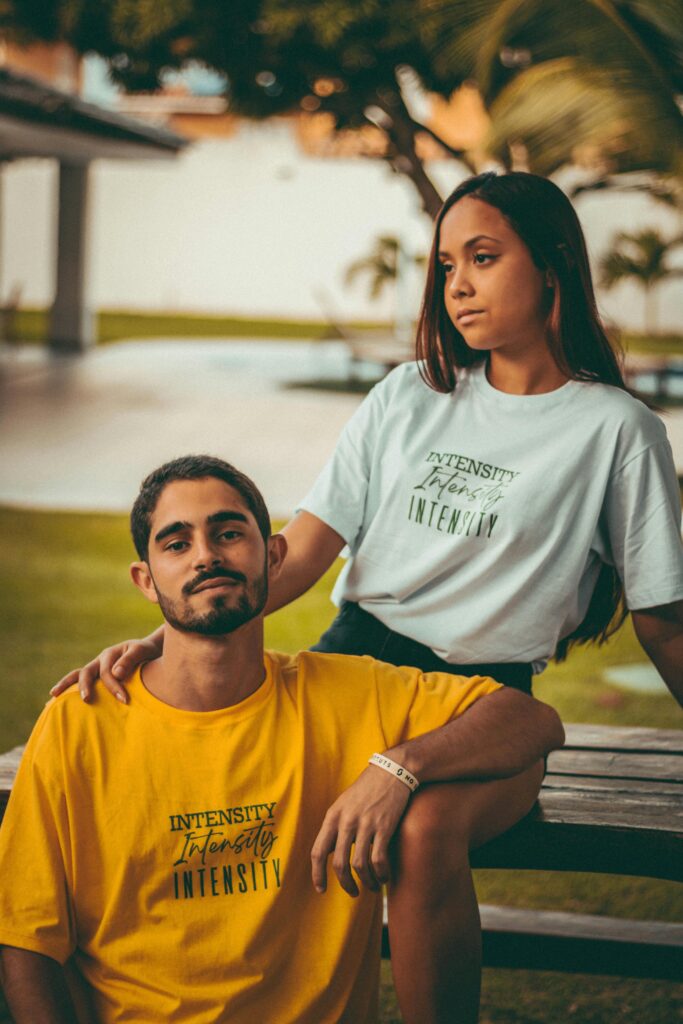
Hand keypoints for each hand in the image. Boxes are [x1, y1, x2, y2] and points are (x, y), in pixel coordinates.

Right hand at [49, 635, 162, 703]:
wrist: (147, 651)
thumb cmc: (146, 652)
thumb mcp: (141, 651)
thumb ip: (130, 660)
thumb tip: (116, 673)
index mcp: (110, 654)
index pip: (107, 672)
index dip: (114, 686)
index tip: (125, 700)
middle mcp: (100, 660)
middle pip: (86, 672)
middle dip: (85, 686)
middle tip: (86, 699)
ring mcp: (96, 667)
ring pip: (77, 675)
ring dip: (66, 685)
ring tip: (53, 696)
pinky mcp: (96, 676)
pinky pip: (80, 681)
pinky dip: (69, 689)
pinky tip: (57, 700)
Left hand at [310, 765, 411, 897]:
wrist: (391, 771)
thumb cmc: (366, 790)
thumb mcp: (344, 804)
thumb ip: (335, 826)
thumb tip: (328, 852)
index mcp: (333, 816)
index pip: (318, 851)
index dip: (317, 874)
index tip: (321, 889)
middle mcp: (346, 821)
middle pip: (339, 863)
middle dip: (345, 884)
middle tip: (353, 892)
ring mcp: (365, 824)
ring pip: (359, 865)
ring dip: (366, 882)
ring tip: (372, 887)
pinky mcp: (384, 827)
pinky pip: (379, 859)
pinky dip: (381, 874)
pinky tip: (384, 877)